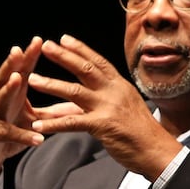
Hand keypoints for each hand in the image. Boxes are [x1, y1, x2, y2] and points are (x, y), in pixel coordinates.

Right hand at [0, 36, 45, 188]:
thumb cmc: (7, 133)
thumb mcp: (32, 121)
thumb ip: (53, 113)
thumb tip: (77, 105)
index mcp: (13, 95)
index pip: (22, 71)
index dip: (29, 56)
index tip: (39, 40)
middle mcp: (1, 101)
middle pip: (6, 78)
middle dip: (13, 63)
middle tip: (19, 49)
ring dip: (8, 89)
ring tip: (17, 79)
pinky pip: (9, 134)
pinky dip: (23, 135)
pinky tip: (38, 137)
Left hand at [28, 34, 182, 180]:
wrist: (156, 150)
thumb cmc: (141, 130)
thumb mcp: (127, 105)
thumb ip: (108, 97)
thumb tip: (90, 92)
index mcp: (120, 85)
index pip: (98, 61)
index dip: (80, 49)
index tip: (64, 38)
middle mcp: (113, 91)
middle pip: (85, 69)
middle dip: (63, 57)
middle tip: (45, 46)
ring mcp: (108, 107)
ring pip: (74, 91)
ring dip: (51, 84)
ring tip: (33, 80)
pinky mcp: (102, 126)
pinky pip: (72, 123)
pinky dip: (53, 124)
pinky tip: (38, 125)